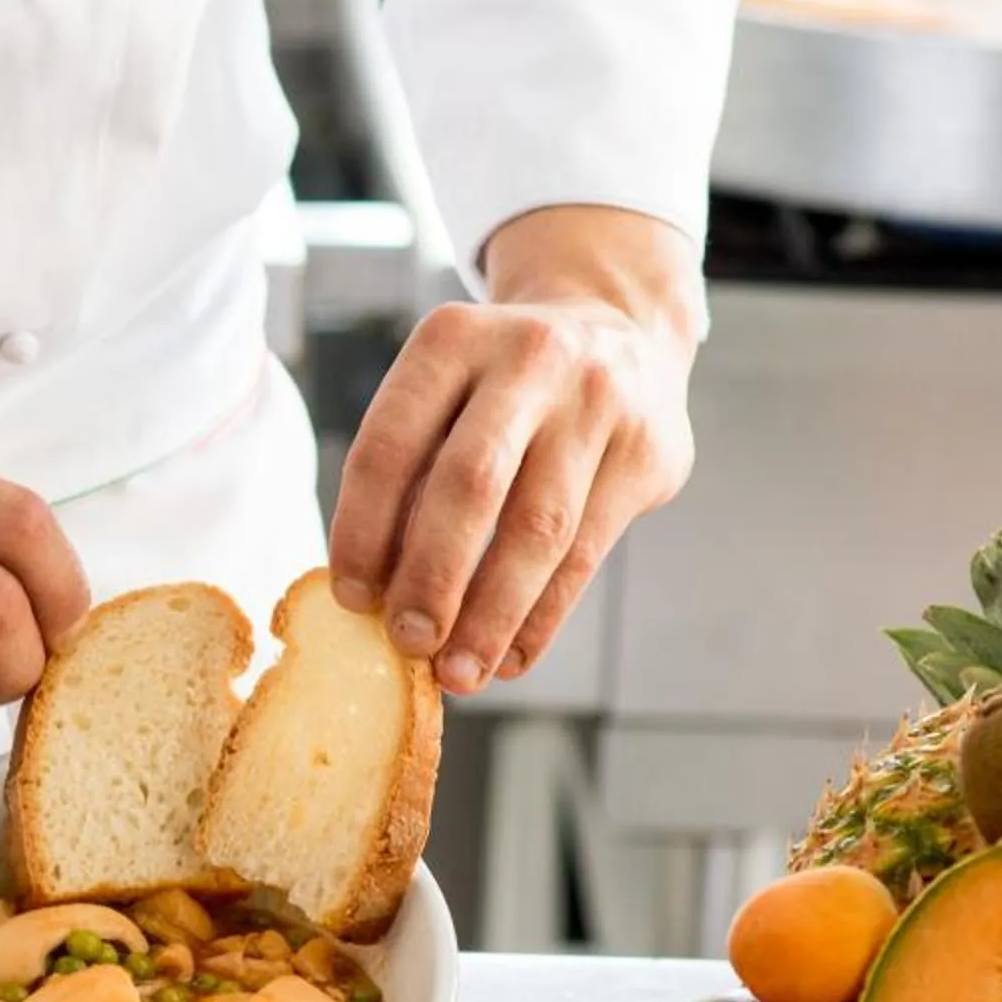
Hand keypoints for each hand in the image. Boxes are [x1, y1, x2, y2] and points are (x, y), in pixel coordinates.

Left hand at [327, 206, 702, 694]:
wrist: (619, 327)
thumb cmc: (500, 386)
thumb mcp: (446, 390)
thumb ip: (409, 472)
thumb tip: (371, 597)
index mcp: (452, 340)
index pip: (391, 444)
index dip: (363, 529)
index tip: (352, 598)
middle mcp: (530, 358)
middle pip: (471, 485)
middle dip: (433, 577)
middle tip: (407, 643)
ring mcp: (599, 401)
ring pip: (538, 529)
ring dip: (492, 615)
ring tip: (458, 673)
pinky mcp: (649, 451)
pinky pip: (588, 553)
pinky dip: (543, 616)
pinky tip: (511, 657)